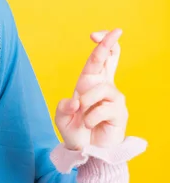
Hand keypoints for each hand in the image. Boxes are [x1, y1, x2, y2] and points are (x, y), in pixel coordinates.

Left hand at [55, 29, 127, 149]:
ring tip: (82, 116)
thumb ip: (64, 107)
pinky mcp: (120, 112)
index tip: (95, 35)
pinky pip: (102, 109)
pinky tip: (89, 124)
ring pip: (100, 89)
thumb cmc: (75, 132)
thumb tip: (75, 100)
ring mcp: (114, 99)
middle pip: (111, 59)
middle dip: (110, 44)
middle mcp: (104, 87)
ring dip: (87, 102)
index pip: (98, 59)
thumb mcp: (62, 118)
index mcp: (90, 83)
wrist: (85, 151)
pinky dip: (90, 118)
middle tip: (116, 31)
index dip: (101, 44)